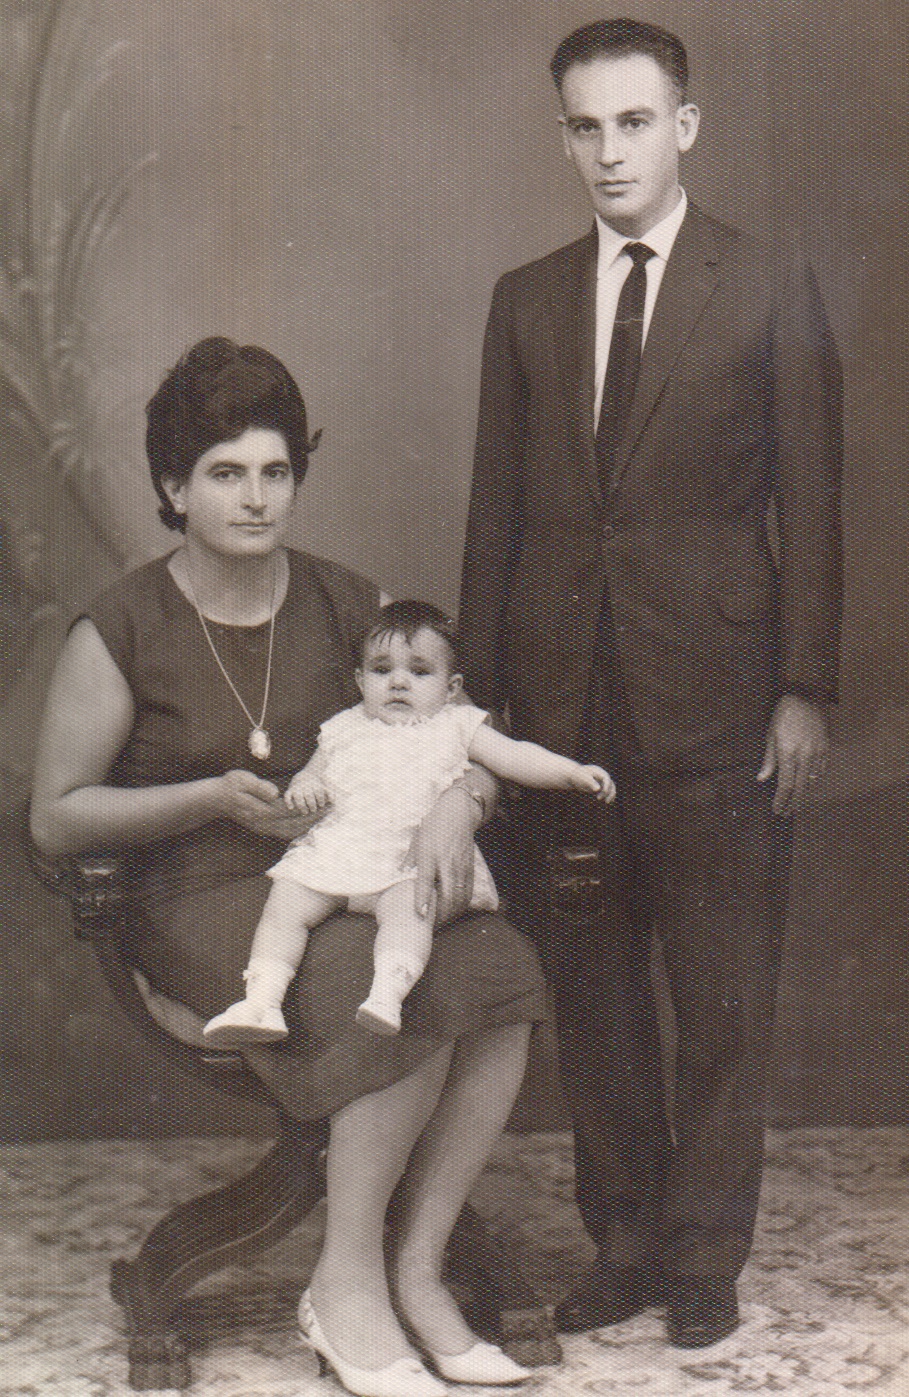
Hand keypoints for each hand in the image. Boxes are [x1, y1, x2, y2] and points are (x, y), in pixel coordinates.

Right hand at [217, 770, 317, 839]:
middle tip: (331, 810)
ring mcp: (263, 829)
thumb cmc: (229, 786)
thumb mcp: (241, 780)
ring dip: (309, 825)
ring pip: (291, 831)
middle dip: (314, 817)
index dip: (308, 807)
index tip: (323, 802)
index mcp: (261, 811)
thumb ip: (259, 787)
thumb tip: (275, 793)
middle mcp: (264, 824)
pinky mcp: (263, 829)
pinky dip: (299, 830)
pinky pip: (285, 833)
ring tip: (324, 816)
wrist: (215, 800)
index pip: (290, 811)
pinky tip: (309, 824)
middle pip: (294, 824)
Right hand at [284, 770, 330, 815]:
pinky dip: (288, 801)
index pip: (318, 792)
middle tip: (313, 810)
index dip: (320, 800)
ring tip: (305, 812)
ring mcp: (297, 787)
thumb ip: (329, 793)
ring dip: (302, 805)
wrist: (308, 774)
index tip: (321, 805)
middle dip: (312, 804)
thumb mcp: (324, 786)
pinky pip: (287, 795)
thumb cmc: (317, 784)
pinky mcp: (290, 789)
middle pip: (309, 795)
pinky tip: (291, 808)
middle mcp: (306, 785)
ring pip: (298, 797)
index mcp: (315, 784)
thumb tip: (333, 801)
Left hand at [406, 784, 478, 925]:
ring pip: (459, 898)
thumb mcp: (417, 840)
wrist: (459, 814)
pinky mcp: (470, 870)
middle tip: (428, 927)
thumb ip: (410, 861)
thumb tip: (400, 877)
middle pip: (447, 896)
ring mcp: (461, 868)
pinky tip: (452, 912)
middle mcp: (447, 863)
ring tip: (439, 923)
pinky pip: (467, 894)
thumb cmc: (435, 826)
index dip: (423, 898)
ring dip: (450, 914)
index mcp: (430, 855)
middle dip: (439, 915)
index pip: (426, 880)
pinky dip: (460, 907)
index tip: (421, 914)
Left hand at [570, 764, 615, 802]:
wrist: (573, 776)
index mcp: (598, 771)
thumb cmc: (578, 776)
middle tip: (602, 799)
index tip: (604, 792)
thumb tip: (598, 789)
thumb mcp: (584, 779)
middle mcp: (602, 776)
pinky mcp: (600, 787)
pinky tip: (607, 802)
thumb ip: (591, 783)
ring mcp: (601, 782)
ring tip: (606, 802)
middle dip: (609, 792)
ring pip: (610, 788)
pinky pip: (606, 792)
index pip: (606, 778)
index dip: (607, 785)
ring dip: (610, 795)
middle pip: (610, 784)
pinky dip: (607, 796)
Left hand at [757, 695, 829, 815]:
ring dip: (803, 793)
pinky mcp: (826, 748)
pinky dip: (813, 779)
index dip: (781, 800)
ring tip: (796, 802)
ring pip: (811, 780)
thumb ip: (769, 759)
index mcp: (788, 753)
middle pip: (800, 787)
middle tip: (788, 814)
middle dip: (793, 803)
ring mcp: (817, 752)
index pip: (785, 785)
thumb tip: (763, 779)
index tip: (778, 810)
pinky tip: (807, 783)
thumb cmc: (783, 715)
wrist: (806, 697)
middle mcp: (804, 756)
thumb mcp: (771, 735)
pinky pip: (820, 769)